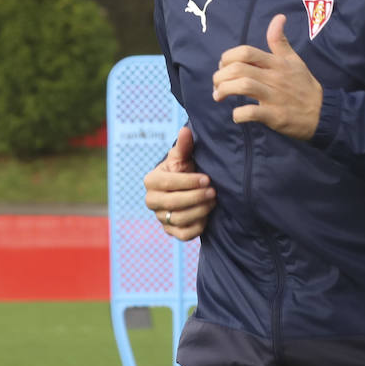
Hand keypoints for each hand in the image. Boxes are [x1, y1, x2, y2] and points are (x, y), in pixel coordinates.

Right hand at [143, 126, 215, 240]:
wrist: (188, 188)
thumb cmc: (185, 169)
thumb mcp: (184, 157)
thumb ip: (184, 146)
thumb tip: (186, 130)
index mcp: (151, 181)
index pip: (168, 183)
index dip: (188, 182)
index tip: (207, 179)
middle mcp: (151, 201)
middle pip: (172, 203)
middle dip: (196, 197)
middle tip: (213, 191)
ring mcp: (160, 218)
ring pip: (179, 219)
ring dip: (200, 210)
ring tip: (213, 201)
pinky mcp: (170, 231)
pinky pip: (183, 235)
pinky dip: (197, 227)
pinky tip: (208, 216)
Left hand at [212, 14, 322, 139]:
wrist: (323, 113)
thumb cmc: (304, 86)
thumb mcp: (294, 60)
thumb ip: (280, 41)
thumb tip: (278, 17)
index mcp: (277, 63)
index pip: (246, 52)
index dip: (227, 57)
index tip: (223, 66)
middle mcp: (274, 77)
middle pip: (239, 69)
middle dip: (220, 75)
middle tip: (216, 84)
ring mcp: (274, 97)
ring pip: (243, 86)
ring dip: (224, 91)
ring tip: (219, 96)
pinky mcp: (275, 116)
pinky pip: (251, 113)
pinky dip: (239, 114)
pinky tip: (237, 115)